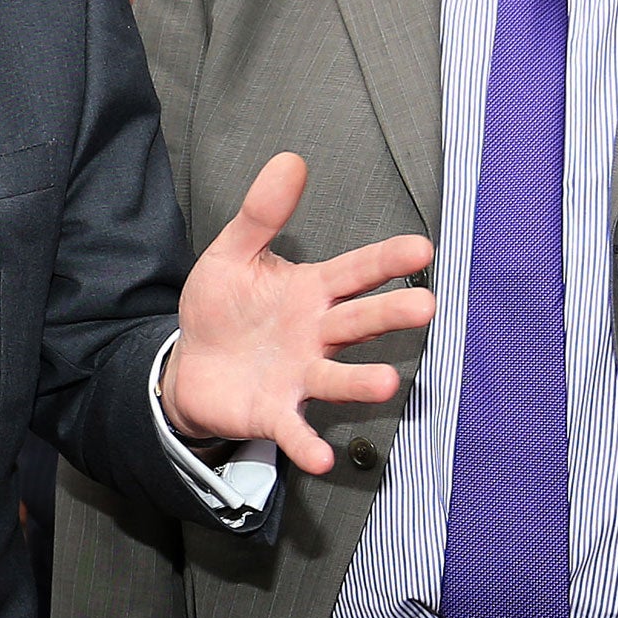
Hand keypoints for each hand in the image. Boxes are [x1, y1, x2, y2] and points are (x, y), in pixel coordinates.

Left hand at [163, 153, 432, 474]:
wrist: (190, 364)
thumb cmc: (222, 307)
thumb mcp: (232, 254)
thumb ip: (261, 213)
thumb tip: (290, 160)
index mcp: (311, 292)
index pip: (355, 272)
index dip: (386, 260)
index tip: (422, 246)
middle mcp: (316, 335)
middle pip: (358, 322)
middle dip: (391, 314)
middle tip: (426, 305)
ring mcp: (299, 376)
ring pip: (337, 378)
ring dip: (362, 383)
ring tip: (388, 383)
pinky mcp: (275, 412)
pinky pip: (295, 428)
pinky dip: (308, 443)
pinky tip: (322, 458)